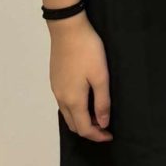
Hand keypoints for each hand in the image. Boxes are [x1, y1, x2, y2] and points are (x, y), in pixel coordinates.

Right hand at [48, 14, 112, 141]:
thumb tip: (102, 124)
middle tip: (104, 126)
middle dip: (88, 130)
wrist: (67, 29)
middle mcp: (61, 98)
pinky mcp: (55, 79)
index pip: (84, 128)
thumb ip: (102, 102)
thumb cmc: (87, 52)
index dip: (97, 135)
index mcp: (73, 100)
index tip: (110, 135)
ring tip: (96, 115)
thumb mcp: (100, 76)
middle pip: (73, 124)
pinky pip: (63, 103)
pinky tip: (84, 101)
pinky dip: (74, 109)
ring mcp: (55, 89)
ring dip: (80, 120)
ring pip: (67, 114)